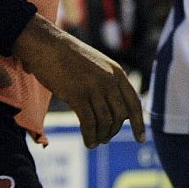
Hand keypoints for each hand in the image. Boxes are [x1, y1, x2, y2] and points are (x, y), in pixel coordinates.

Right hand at [11, 15, 145, 147]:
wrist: (47, 44)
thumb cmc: (69, 57)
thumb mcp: (97, 65)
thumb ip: (108, 83)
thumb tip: (113, 109)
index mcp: (117, 72)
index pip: (134, 102)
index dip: (139, 123)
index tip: (141, 140)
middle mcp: (109, 80)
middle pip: (121, 115)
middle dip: (114, 131)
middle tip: (105, 139)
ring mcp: (94, 87)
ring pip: (106, 121)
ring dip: (102, 136)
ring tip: (95, 142)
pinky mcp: (77, 95)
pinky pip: (89, 123)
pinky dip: (90, 136)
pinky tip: (88, 142)